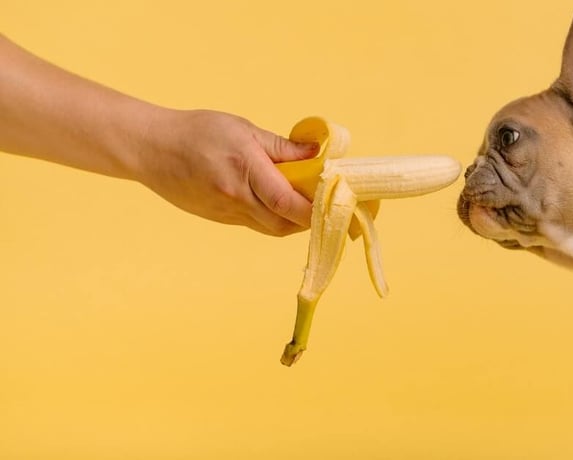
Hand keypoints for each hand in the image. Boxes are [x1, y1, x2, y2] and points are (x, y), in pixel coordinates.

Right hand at [138, 109, 317, 235]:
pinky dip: (273, 218)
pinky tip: (278, 203)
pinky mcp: (220, 219)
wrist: (151, 149)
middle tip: (324, 201)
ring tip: (304, 201)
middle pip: (285, 224)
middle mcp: (236, 199)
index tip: (334, 201)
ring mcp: (226, 214)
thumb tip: (317, 152)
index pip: (289, 204)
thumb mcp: (244, 130)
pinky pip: (256, 225)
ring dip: (292, 221)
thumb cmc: (198, 132)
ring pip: (272, 229)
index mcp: (245, 172)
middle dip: (309, 218)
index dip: (316, 209)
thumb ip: (282, 147)